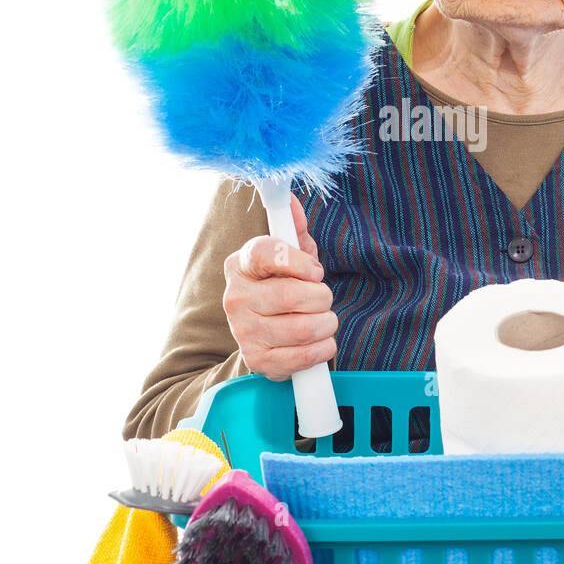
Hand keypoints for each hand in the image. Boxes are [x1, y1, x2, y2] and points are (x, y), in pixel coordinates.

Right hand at [222, 194, 337, 380]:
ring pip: (303, 328)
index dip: (299, 261)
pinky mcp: (257, 360)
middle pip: (292, 295)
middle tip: (322, 297)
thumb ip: (293, 229)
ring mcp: (243, 331)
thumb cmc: (282, 285)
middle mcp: (235, 298)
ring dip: (327, 323)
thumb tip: (292, 203)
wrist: (265, 333)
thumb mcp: (290, 255)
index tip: (316, 270)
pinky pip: (304, 356)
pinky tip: (320, 340)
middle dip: (322, 296)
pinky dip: (324, 348)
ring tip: (324, 319)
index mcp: (241, 264)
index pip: (266, 252)